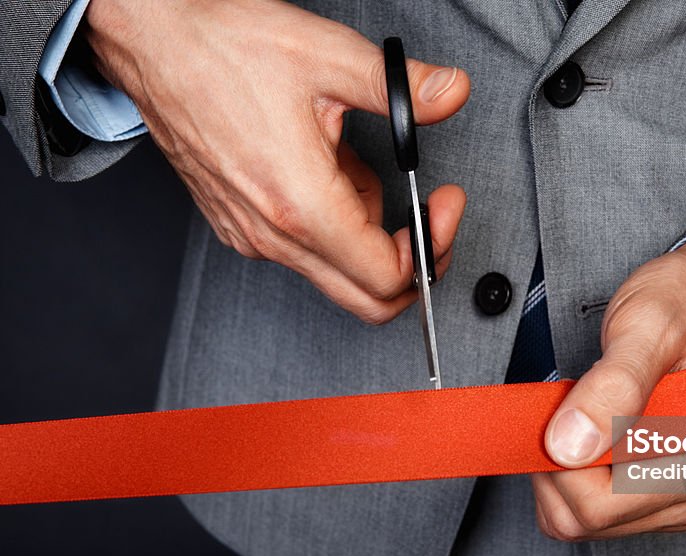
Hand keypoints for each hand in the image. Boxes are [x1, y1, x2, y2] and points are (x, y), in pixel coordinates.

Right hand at [84, 0, 470, 323]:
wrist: (150, 42)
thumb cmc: (221, 48)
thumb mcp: (328, 56)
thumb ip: (401, 88)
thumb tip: (450, 93)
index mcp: (300, 204)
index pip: (387, 277)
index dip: (431, 246)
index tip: (442, 204)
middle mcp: (272, 235)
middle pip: (366, 300)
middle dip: (411, 264)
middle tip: (427, 215)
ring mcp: (252, 237)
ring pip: (336, 271)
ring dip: (365, 230)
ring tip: (354, 162)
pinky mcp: (239, 228)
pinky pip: (304, 249)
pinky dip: (331, 221)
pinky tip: (324, 168)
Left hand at [532, 237, 685, 540]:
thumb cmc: (685, 305)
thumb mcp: (646, 327)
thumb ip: (613, 386)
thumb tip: (568, 448)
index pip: (604, 502)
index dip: (562, 460)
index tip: (566, 405)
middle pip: (588, 520)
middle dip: (558, 466)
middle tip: (570, 406)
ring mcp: (683, 502)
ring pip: (581, 524)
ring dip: (561, 472)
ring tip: (583, 414)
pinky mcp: (660, 502)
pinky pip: (588, 515)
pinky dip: (569, 478)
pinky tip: (587, 433)